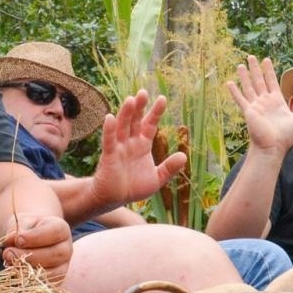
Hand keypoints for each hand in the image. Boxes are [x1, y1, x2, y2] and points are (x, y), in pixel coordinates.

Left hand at [0, 214, 71, 283]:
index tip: (19, 239)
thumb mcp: (21, 224)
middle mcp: (66, 248)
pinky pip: (45, 286)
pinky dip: (29, 282)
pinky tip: (15, 275)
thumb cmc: (25, 230)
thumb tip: (12, 241)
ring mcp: (63, 267)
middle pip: (56, 254)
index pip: (55, 232)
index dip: (37, 237)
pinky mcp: (55, 282)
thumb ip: (16, 231)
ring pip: (52, 273)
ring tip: (10, 265)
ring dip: (29, 271)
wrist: (27, 241)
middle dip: (30, 256)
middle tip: (8, 254)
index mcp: (61, 229)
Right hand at [91, 89, 185, 205]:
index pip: (150, 124)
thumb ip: (169, 168)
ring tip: (131, 100)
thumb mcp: (157, 178)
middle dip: (139, 107)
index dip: (155, 112)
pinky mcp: (109, 156)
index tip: (163, 99)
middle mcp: (130, 142)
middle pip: (135, 121)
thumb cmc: (133, 187)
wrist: (114, 200)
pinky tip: (110, 117)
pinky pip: (109, 141)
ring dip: (126, 113)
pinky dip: (109, 130)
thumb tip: (184, 156)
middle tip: (144, 92)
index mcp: (142, 145)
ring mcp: (119, 147)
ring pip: (122, 127)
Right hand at [226, 56, 292, 153]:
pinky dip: (235, 91)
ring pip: (249, 87)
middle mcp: (264, 101)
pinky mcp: (249, 111)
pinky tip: (229, 83)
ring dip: (245, 76)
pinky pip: (240, 99)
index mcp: (276, 101)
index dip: (269, 71)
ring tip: (241, 65)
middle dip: (255, 69)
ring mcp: (256, 106)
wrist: (273, 148)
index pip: (271, 82)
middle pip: (259, 81)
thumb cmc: (285, 137)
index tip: (266, 60)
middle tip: (251, 56)